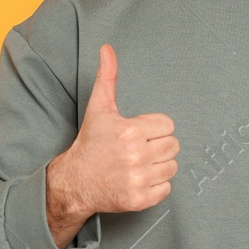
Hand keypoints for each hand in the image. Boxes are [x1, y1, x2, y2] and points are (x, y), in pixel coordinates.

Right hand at [46, 44, 178, 242]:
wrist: (75, 181)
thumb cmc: (91, 143)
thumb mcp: (99, 108)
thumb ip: (108, 77)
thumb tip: (107, 48)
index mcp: (130, 131)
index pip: (168, 125)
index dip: (155, 128)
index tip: (139, 134)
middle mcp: (135, 156)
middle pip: (173, 146)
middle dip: (159, 146)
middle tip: (140, 149)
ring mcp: (138, 179)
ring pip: (172, 167)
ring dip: (159, 166)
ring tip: (139, 164)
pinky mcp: (140, 200)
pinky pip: (167, 189)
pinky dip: (156, 186)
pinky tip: (139, 179)